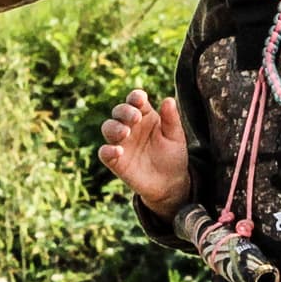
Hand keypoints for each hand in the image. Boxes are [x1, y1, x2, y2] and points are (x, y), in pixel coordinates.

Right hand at [98, 88, 190, 217]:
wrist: (170, 184)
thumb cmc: (173, 156)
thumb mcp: (176, 137)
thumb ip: (171, 119)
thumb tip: (168, 99)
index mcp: (145, 116)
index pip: (135, 101)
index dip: (135, 97)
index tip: (140, 99)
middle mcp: (130, 126)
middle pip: (119, 111)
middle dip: (124, 111)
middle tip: (135, 117)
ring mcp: (121, 143)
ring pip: (108, 128)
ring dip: (114, 127)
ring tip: (125, 132)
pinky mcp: (115, 161)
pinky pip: (104, 153)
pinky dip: (107, 150)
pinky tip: (118, 151)